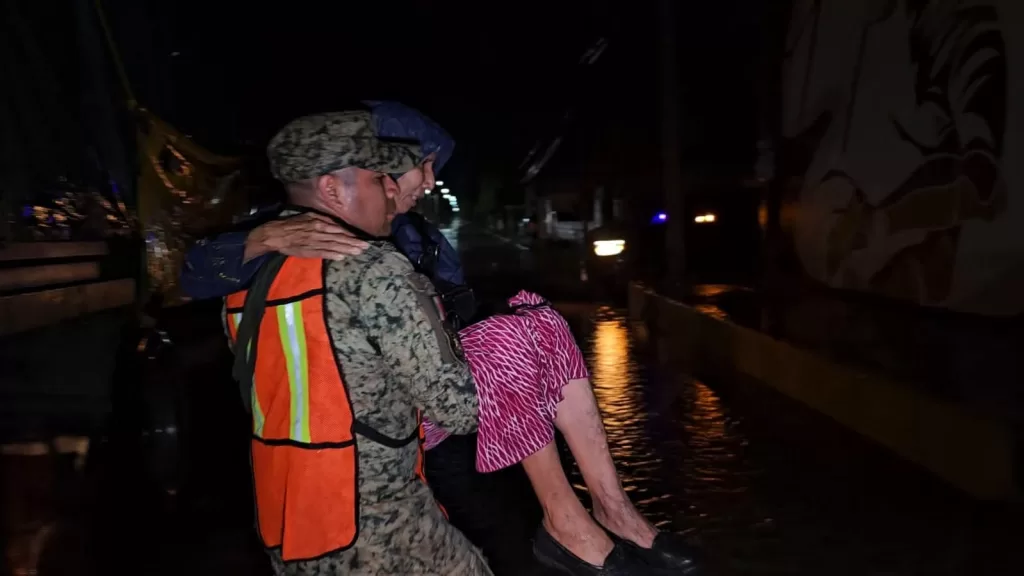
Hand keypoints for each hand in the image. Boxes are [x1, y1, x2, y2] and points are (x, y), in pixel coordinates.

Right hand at [244, 213, 369, 260]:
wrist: (275, 234)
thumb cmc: (293, 224)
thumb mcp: (308, 216)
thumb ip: (322, 219)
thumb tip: (336, 224)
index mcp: (318, 223)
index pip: (338, 229)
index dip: (350, 234)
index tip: (361, 237)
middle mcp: (318, 232)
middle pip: (339, 238)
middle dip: (353, 243)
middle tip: (366, 246)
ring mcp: (313, 242)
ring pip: (333, 246)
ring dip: (347, 249)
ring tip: (358, 252)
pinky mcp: (308, 251)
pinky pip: (323, 253)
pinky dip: (333, 255)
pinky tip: (342, 257)